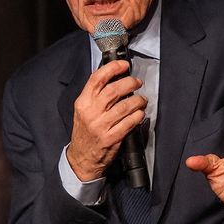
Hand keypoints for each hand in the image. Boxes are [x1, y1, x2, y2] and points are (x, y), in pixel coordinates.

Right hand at [67, 60, 146, 181]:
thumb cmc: (85, 132)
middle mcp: (90, 112)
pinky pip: (128, 123)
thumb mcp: (83, 109)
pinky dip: (137, 116)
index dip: (113, 68)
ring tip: (141, 99)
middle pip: (113, 90)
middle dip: (129, 83)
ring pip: (124, 106)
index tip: (124, 65)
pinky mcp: (110, 138)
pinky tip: (140, 113)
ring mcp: (100, 126)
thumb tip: (114, 77)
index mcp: (83, 102)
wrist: (81, 158)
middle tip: (137, 82)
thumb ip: (95, 94)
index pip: (97, 78)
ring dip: (137, 100)